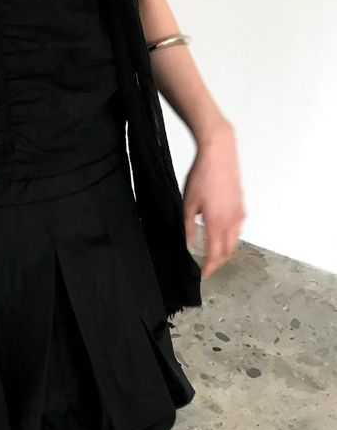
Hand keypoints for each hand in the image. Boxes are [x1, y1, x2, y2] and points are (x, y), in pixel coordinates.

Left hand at [183, 118, 245, 278]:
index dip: (209, 268)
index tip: (202, 275)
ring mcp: (239, 213)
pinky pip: (238, 228)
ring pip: (234, 240)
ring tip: (212, 254)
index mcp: (217, 223)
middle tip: (206, 267)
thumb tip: (188, 245)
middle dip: (217, 262)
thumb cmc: (201, 176)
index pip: (215, 255)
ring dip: (225, 250)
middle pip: (227, 251)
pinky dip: (231, 237)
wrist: (219, 153)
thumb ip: (187, 227)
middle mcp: (232, 221)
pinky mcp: (241, 205)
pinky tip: (222, 234)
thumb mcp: (187, 204)